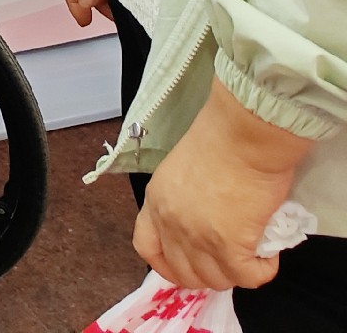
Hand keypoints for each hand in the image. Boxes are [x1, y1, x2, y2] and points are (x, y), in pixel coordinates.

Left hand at [135, 82, 308, 290]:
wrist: (241, 135)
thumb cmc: (218, 140)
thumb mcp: (183, 170)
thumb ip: (185, 198)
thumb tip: (207, 217)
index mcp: (156, 201)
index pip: (146, 247)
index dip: (166, 265)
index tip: (186, 267)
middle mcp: (171, 223)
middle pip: (183, 272)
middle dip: (208, 274)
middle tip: (230, 262)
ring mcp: (198, 237)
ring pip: (216, 280)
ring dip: (236, 274)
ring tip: (252, 255)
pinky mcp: (230, 245)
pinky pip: (247, 277)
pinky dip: (262, 271)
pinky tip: (268, 256)